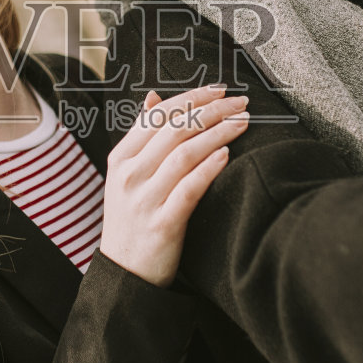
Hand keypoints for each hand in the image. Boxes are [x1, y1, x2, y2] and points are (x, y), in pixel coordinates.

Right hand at [99, 84, 250, 286]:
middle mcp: (129, 176)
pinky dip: (208, 169)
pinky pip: (189, 189)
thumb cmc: (134, 219)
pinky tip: (227, 155)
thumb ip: (142, 137)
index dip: (191, 98)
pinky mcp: (162, 225)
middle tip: (240, 103)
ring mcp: (144, 200)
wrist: (126, 272)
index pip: (157, 115)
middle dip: (211, 110)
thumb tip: (154, 97)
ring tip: (242, 123)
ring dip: (217, 133)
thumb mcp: (127, 175)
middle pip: (174, 129)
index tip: (220, 90)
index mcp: (120, 158)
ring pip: (184, 154)